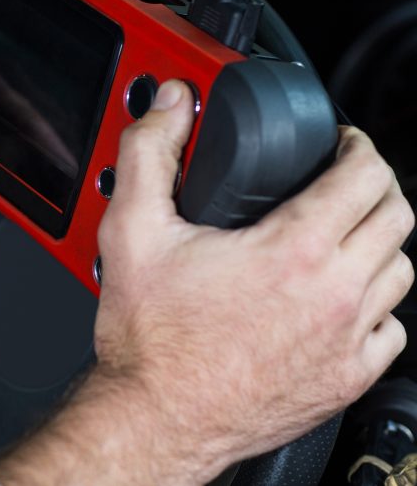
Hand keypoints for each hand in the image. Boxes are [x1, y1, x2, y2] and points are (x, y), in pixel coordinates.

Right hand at [0, 80, 413, 484]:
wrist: (156, 417)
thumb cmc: (150, 338)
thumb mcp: (132, 231)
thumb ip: (149, 154)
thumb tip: (169, 105)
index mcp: (294, 250)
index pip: (367, 175)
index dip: (358, 145)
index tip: (341, 144)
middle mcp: (335, 294)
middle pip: (398, 217)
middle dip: (375, 186)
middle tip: (343, 180)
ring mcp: (348, 341)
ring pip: (401, 271)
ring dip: (378, 243)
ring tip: (342, 235)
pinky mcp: (346, 380)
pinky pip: (392, 330)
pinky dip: (375, 305)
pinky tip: (339, 300)